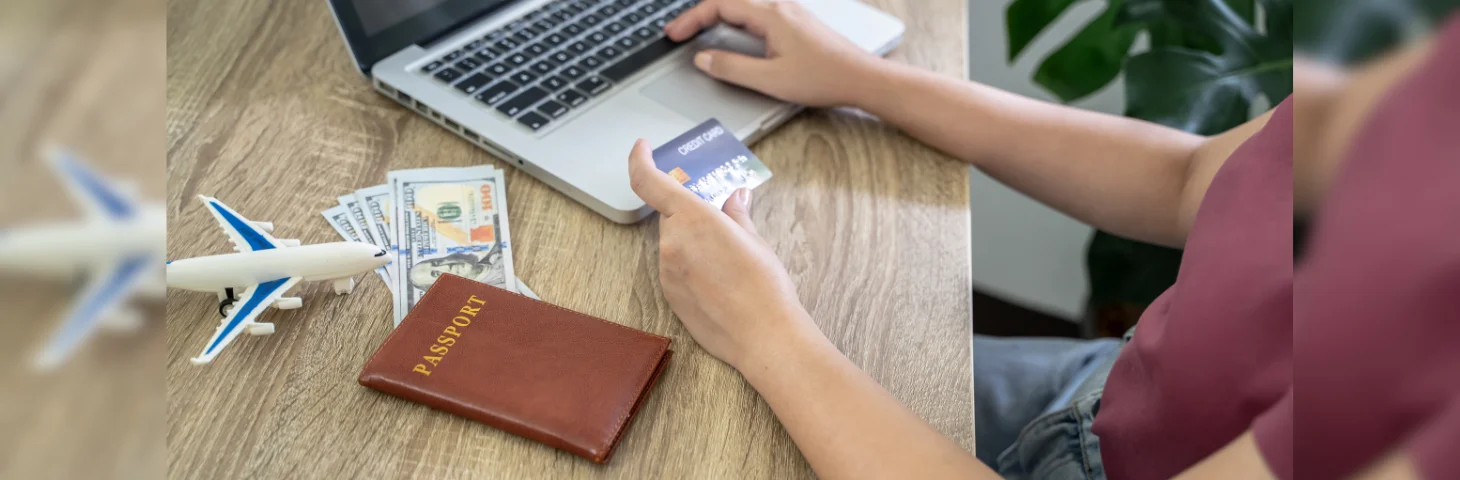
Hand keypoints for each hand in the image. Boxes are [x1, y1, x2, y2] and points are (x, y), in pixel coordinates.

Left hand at [626, 139, 816, 369]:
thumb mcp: (754, 240)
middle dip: (692, 218)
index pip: (648, 181)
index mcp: (692, 219)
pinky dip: (693, 269)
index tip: (642, 147)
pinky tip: (721, 284)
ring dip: (694, 245)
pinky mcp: (670, 297)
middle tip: (723, 231)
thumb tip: (736, 196)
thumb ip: (736, 215)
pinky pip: (676, 271)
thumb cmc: (764, 286)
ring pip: (675, 246)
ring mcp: (667, 272)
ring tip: (730, 265)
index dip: (639, 159)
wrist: (764, 335)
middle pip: (671, 218)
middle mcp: (672, 243)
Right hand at [664, 0, 884, 106]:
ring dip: (718, 15)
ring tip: (699, 31)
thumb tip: (703, 59)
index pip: (719, 6)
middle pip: (729, 0)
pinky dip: (735, 19)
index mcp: (770, 15)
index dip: (691, 19)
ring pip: (743, 4)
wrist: (861, 77)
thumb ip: (732, 68)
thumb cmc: (824, 78)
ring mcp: (789, 12)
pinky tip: (733, 34)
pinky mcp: (796, 22)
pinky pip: (757, 12)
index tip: (674, 34)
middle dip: (699, 14)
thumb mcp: (770, 80)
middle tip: (679, 32)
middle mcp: (780, 6)